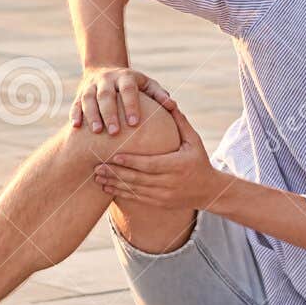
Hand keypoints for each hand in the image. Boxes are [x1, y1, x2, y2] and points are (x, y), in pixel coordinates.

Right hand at [71, 66, 174, 134]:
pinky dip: (75, 114)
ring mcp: (91, 86)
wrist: (105, 68)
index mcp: (125, 77)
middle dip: (109, 113)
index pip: (128, 89)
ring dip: (92, 115)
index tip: (134, 123)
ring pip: (88, 99)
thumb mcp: (147, 85)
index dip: (131, 105)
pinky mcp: (79, 93)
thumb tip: (173, 106)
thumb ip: (159, 94)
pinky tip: (75, 127)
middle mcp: (106, 79)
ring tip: (97, 132)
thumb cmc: (133, 84)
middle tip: (114, 132)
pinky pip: (76, 104)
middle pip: (106, 95)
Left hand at [94, 105, 227, 209]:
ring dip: (113, 184)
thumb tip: (169, 101)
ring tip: (96, 176)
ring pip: (134, 190)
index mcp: (177, 166)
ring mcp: (163, 196)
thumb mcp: (194, 141)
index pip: (150, 164)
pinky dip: (120, 193)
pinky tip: (106, 187)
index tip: (114, 156)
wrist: (209, 191)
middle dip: (115, 173)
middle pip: (138, 179)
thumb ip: (180, 122)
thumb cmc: (199, 160)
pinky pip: (136, 199)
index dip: (131, 162)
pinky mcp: (159, 203)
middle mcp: (169, 183)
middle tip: (96, 166)